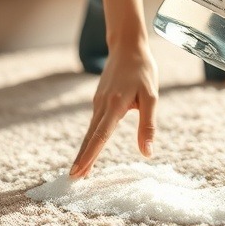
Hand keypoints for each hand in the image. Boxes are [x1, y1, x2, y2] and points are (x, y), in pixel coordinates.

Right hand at [70, 40, 157, 177]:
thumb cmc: (142, 70)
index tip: (78, 173)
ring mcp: (98, 101)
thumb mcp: (151, 96)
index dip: (89, 156)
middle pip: (90, 137)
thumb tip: (147, 153)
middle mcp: (102, 104)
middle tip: (72, 179)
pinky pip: (94, 123)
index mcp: (115, 105)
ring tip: (80, 170)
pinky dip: (90, 138)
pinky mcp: (99, 99)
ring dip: (84, 150)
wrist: (127, 45)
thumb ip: (148, 125)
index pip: (100, 137)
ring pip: (90, 130)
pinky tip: (89, 148)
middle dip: (82, 159)